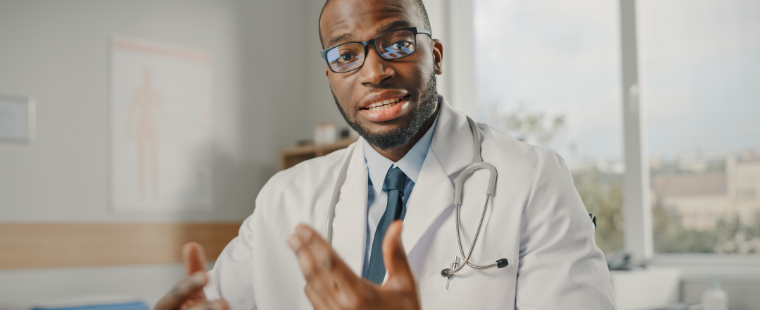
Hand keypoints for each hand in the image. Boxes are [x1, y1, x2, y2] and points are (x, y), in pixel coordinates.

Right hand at [155, 243, 228, 309]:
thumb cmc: (183, 309)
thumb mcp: (185, 292)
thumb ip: (191, 271)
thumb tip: (191, 244)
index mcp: (167, 306)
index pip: (177, 294)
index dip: (190, 285)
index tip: (206, 276)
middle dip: (206, 309)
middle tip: (225, 303)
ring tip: (228, 307)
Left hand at [287, 221, 420, 309]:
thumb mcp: (404, 285)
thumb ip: (395, 254)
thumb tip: (394, 229)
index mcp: (359, 294)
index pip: (329, 260)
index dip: (313, 241)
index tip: (304, 229)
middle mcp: (342, 306)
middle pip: (313, 272)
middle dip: (301, 250)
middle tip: (294, 235)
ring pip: (310, 287)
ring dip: (303, 266)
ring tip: (299, 250)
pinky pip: (313, 301)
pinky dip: (309, 285)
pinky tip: (310, 278)